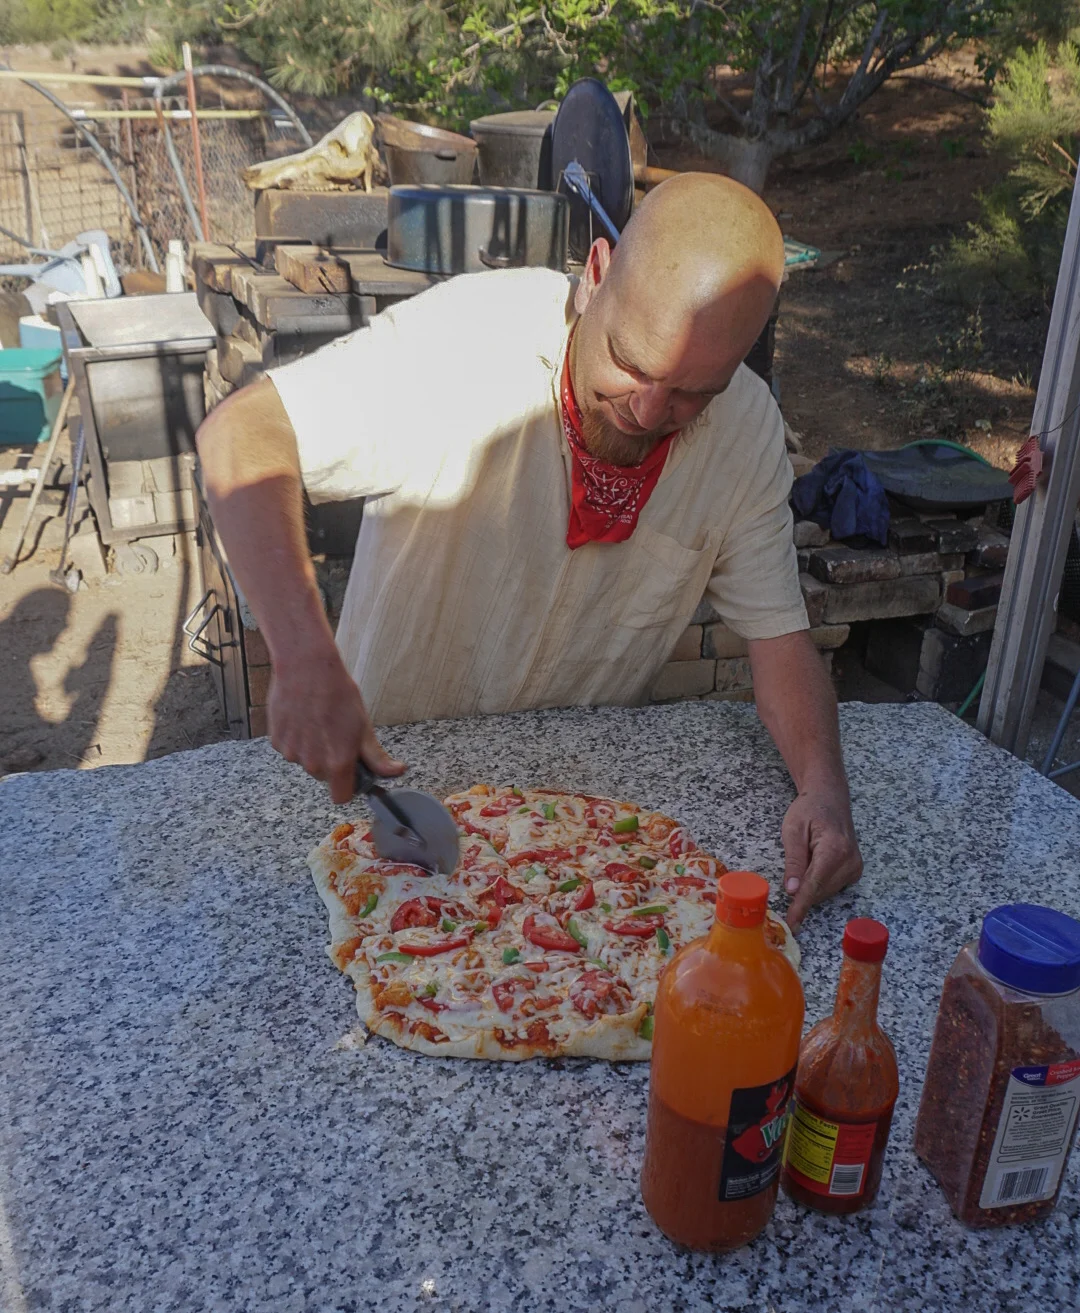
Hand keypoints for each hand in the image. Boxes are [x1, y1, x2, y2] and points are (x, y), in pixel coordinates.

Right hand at [268, 644, 404, 802]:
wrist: (306, 667)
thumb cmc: (338, 693)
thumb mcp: (363, 725)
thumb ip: (377, 756)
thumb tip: (396, 771)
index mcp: (338, 762)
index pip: (341, 797)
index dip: (348, 786)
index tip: (351, 771)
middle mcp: (312, 763)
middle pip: (324, 777)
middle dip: (331, 762)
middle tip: (335, 734)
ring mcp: (292, 753)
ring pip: (306, 762)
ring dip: (312, 750)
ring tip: (318, 722)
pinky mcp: (277, 741)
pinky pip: (290, 749)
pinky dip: (296, 739)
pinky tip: (303, 718)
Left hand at [780, 788, 862, 930]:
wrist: (829, 797)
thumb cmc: (809, 809)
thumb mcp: (793, 830)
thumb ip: (794, 862)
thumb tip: (791, 890)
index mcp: (834, 850)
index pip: (814, 886)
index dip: (800, 907)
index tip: (792, 924)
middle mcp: (850, 861)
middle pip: (819, 891)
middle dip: (800, 889)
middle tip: (792, 865)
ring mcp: (855, 867)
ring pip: (825, 892)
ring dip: (809, 884)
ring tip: (807, 855)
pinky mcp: (855, 870)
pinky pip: (831, 887)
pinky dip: (818, 882)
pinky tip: (814, 862)